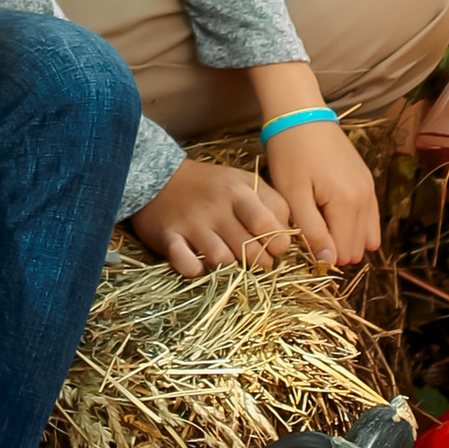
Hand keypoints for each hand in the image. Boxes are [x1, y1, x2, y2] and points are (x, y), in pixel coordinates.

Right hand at [126, 154, 287, 277]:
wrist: (158, 176)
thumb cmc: (210, 184)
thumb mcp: (243, 182)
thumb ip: (270, 203)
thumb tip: (290, 233)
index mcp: (238, 191)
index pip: (268, 225)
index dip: (278, 243)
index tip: (275, 247)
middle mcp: (216, 207)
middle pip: (249, 247)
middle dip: (259, 261)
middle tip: (256, 260)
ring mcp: (191, 223)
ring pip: (222, 260)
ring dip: (229, 266)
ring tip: (228, 258)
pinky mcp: (169, 237)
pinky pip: (187, 265)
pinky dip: (195, 270)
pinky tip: (197, 262)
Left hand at [253, 114, 380, 269]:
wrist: (302, 115)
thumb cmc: (291, 154)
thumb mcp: (293, 195)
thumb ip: (312, 231)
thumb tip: (329, 261)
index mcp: (348, 204)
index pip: (344, 253)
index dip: (321, 254)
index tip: (301, 239)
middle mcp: (366, 199)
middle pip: (357, 248)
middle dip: (333, 247)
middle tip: (307, 230)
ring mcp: (370, 189)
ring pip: (366, 236)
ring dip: (344, 237)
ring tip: (318, 222)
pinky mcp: (367, 181)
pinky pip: (369, 218)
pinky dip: (354, 224)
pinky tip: (332, 216)